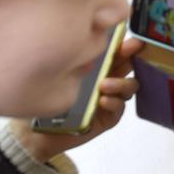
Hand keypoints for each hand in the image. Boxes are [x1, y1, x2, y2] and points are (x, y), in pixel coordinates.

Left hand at [10, 38, 143, 162]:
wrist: (39, 131)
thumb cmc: (50, 98)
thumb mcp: (65, 73)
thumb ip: (82, 60)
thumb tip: (94, 42)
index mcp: (99, 68)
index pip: (118, 53)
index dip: (127, 47)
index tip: (133, 42)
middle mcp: (109, 80)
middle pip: (129, 68)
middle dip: (132, 59)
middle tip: (130, 54)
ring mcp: (112, 99)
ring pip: (130, 87)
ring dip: (121, 83)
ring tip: (105, 85)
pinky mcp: (110, 117)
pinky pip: (119, 107)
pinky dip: (114, 102)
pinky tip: (103, 101)